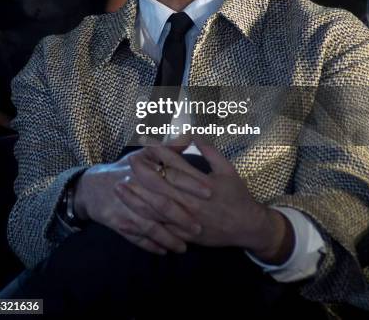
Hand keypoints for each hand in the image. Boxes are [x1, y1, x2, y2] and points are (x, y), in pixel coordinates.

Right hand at [73, 145, 208, 255]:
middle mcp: (135, 189)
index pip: (171, 177)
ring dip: (167, 237)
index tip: (209, 192)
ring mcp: (125, 209)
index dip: (191, 184)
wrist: (91, 188)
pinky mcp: (118, 224)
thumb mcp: (142, 155)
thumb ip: (167, 149)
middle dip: (182, 218)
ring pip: (150, 226)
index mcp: (144, 170)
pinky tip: (164, 251)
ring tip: (184, 247)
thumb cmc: (123, 170)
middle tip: (200, 228)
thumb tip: (188, 136)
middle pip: (162, 205)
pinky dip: (150, 246)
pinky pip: (136, 239)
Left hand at [116, 139, 293, 262]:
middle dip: (143, 173)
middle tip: (128, 161)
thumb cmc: (238, 195)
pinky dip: (141, 226)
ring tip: (120, 187)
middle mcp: (193, 202)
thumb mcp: (227, 169)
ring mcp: (187, 220)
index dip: (159, 153)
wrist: (248, 227)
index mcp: (203, 184)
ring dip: (137, 198)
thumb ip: (209, 151)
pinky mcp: (184, 235)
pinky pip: (159, 231)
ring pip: (157, 209)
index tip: (146, 142)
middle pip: (162, 186)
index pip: (176, 165)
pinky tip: (125, 219)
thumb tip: (193, 132)